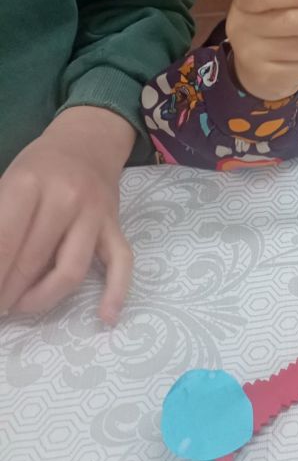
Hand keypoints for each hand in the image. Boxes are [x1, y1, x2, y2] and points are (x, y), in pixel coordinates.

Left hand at [0, 107, 135, 322]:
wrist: (87, 143)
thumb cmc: (38, 168)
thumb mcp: (6, 182)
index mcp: (29, 183)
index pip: (3, 242)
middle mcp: (65, 198)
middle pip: (32, 260)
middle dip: (6, 291)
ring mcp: (95, 214)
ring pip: (70, 270)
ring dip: (40, 299)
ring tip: (20, 306)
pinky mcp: (115, 227)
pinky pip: (121, 262)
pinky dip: (116, 292)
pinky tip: (107, 317)